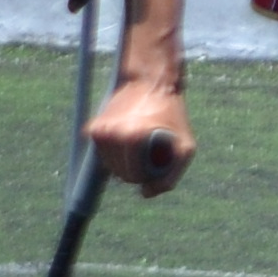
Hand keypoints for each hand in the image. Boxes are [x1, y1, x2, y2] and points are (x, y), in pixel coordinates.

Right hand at [86, 79, 193, 196]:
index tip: (156, 162)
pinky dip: (113, 152)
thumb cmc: (171, 114)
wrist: (150, 83)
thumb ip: (170, 176)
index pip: (132, 176)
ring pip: (107, 165)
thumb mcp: (185, 146)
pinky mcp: (92, 128)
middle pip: (118, 173)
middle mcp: (111, 134)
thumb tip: (145, 194)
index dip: (146, 175)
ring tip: (139, 145)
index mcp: (131, 139)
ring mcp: (99, 131)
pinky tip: (126, 139)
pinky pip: (101, 153)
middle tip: (149, 154)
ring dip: (122, 162)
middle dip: (134, 170)